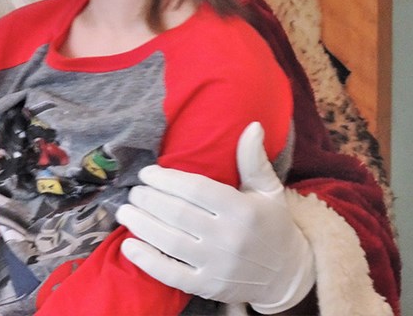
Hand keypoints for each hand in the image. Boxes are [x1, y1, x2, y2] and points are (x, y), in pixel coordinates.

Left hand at [116, 122, 313, 312]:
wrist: (286, 275)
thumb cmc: (272, 225)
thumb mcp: (269, 191)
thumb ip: (253, 160)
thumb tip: (251, 126)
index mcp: (243, 210)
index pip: (196, 189)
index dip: (166, 179)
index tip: (147, 172)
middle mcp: (230, 238)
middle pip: (177, 214)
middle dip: (148, 199)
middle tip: (134, 191)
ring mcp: (218, 265)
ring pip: (169, 242)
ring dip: (141, 225)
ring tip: (125, 211)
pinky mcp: (208, 286)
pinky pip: (171, 274)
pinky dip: (147, 261)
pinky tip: (129, 246)